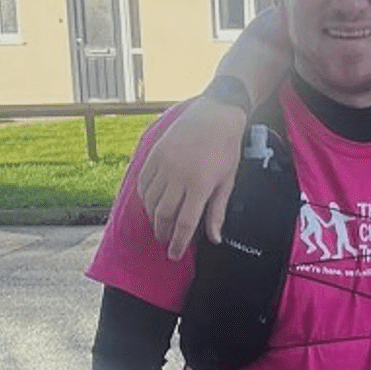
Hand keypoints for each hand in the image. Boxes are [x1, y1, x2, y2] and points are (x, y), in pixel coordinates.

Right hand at [137, 97, 246, 259]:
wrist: (215, 115)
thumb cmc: (226, 149)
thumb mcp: (228, 181)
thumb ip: (217, 210)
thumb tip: (214, 238)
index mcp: (201, 184)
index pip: (185, 223)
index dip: (178, 243)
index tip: (174, 255)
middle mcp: (179, 175)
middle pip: (163, 214)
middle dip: (163, 232)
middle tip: (166, 241)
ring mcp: (164, 164)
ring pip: (150, 200)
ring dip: (152, 217)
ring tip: (159, 225)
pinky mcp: (154, 154)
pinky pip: (143, 182)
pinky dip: (144, 197)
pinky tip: (150, 204)